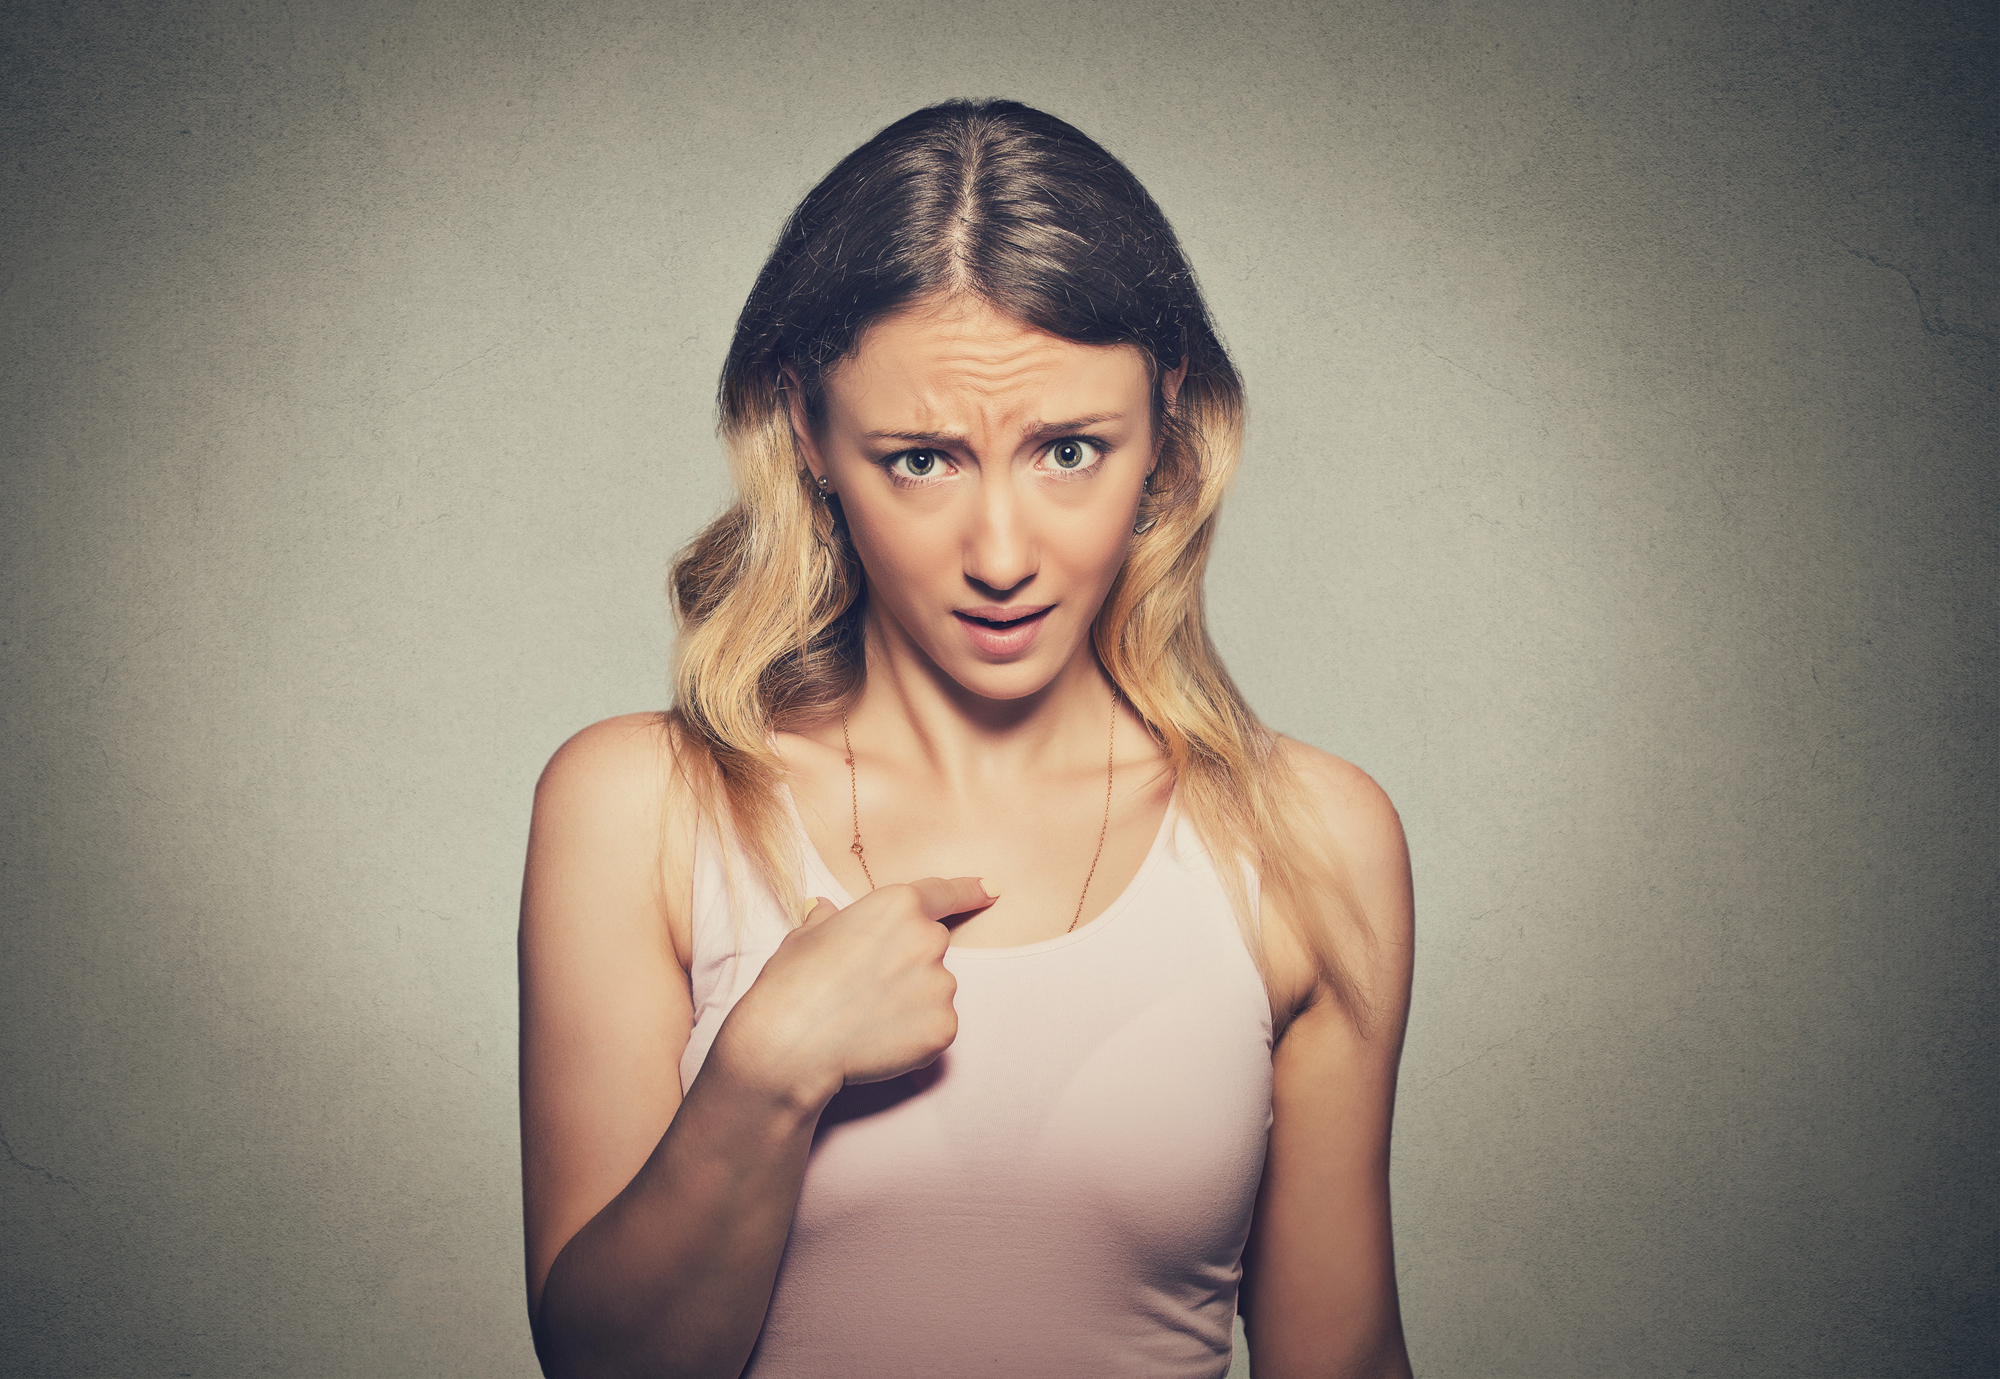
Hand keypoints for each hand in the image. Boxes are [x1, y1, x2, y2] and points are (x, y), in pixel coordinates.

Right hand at [716, 877, 994, 1107]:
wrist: (790, 1042)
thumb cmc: (792, 983)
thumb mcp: (805, 936)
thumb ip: (829, 920)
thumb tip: (825, 912)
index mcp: (897, 906)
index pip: (944, 893)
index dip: (969, 891)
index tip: (992, 889)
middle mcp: (929, 940)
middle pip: (931, 947)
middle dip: (907, 963)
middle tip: (865, 987)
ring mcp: (941, 985)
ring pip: (934, 990)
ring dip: (911, 1001)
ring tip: (864, 1018)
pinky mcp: (945, 1028)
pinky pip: (935, 1026)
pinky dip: (914, 1034)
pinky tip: (878, 1040)